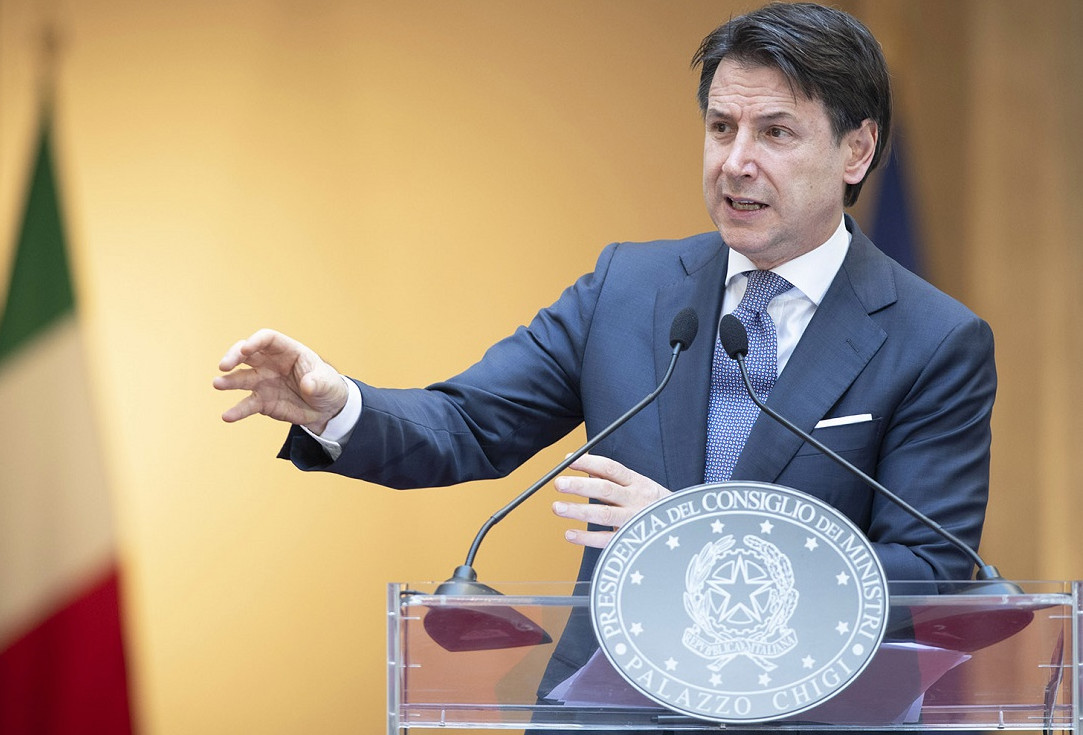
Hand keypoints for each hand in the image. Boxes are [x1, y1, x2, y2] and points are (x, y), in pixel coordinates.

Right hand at [213, 328, 348, 433]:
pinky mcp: (262, 401)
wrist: (326, 408)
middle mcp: (270, 363)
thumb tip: (308, 385)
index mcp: (288, 351)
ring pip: (242, 378)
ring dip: (228, 381)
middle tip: (224, 366)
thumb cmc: (327, 386)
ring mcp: (264, 382)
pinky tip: (227, 417)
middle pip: (247, 354)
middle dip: (234, 357)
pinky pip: (247, 405)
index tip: (245, 349)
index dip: (255, 341)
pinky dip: (237, 411)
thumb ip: (318, 382)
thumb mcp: (328, 383)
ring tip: (217, 384)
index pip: (267, 339)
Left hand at [551, 454, 669, 547]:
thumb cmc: (652, 503)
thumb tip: (581, 460)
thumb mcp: (637, 484)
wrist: (681, 528)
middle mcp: (636, 499)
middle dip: (580, 486)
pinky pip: (606, 540)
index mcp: (637, 482)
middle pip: (605, 490)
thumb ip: (609, 474)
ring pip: (604, 514)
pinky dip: (587, 538)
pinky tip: (569, 534)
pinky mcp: (630, 540)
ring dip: (579, 511)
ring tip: (557, 507)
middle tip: (558, 484)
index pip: (611, 469)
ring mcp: (633, 520)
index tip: (568, 460)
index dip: (589, 463)